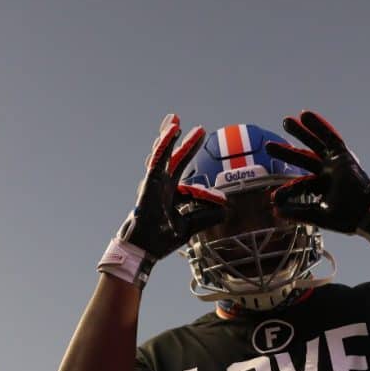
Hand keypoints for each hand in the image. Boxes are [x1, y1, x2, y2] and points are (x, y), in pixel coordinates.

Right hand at [99, 114, 226, 285]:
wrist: (144, 249)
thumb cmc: (161, 239)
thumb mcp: (190, 226)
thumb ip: (206, 216)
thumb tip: (225, 211)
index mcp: (172, 196)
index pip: (191, 187)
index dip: (206, 193)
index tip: (221, 200)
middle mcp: (163, 187)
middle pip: (176, 160)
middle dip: (186, 144)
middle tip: (198, 129)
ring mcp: (155, 183)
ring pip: (164, 155)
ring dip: (170, 137)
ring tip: (175, 120)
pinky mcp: (149, 182)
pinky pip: (158, 161)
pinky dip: (164, 146)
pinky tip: (171, 131)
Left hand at [264, 110, 369, 243]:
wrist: (366, 214)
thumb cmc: (348, 217)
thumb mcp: (319, 216)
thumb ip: (298, 213)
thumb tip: (277, 212)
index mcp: (321, 187)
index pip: (300, 184)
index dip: (287, 190)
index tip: (274, 197)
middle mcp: (326, 172)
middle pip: (303, 158)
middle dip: (286, 152)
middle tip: (269, 146)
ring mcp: (334, 163)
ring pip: (314, 144)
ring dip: (301, 132)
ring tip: (286, 121)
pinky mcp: (343, 156)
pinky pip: (330, 138)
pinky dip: (319, 126)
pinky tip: (305, 115)